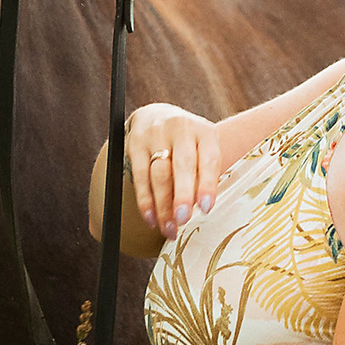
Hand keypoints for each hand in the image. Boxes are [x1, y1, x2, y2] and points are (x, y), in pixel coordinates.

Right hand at [126, 104, 221, 237]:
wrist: (156, 116)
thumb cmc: (187, 144)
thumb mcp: (202, 150)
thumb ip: (203, 176)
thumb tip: (200, 210)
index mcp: (205, 132)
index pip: (209, 159)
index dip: (207, 184)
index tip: (206, 208)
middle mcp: (181, 129)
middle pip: (182, 165)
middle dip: (182, 195)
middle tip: (182, 219)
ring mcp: (156, 134)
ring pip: (159, 174)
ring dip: (163, 205)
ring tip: (168, 228)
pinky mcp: (136, 143)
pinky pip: (139, 176)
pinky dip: (145, 201)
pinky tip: (151, 218)